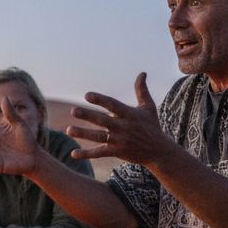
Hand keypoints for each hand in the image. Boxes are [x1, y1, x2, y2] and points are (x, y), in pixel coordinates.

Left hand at [65, 72, 180, 164]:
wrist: (159, 151)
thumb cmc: (152, 127)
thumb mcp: (149, 107)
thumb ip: (142, 90)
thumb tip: (142, 73)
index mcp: (129, 114)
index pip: (113, 105)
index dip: (100, 100)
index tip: (87, 95)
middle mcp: (123, 127)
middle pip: (103, 120)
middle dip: (88, 115)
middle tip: (73, 111)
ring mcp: (120, 140)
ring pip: (98, 137)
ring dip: (83, 134)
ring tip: (68, 130)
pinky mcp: (117, 152)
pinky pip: (100, 153)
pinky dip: (87, 154)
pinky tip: (73, 154)